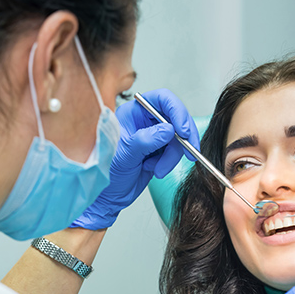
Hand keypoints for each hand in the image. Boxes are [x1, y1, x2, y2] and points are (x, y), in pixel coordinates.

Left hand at [71, 89, 198, 229]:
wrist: (108, 194)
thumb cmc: (106, 171)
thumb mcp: (124, 155)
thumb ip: (146, 140)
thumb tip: (168, 130)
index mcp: (132, 113)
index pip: (161, 99)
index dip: (177, 111)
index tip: (183, 130)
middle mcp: (144, 120)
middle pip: (176, 118)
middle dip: (182, 137)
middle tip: (188, 152)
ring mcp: (153, 135)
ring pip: (178, 138)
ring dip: (173, 156)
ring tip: (158, 169)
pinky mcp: (159, 150)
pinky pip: (175, 151)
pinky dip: (170, 162)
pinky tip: (155, 169)